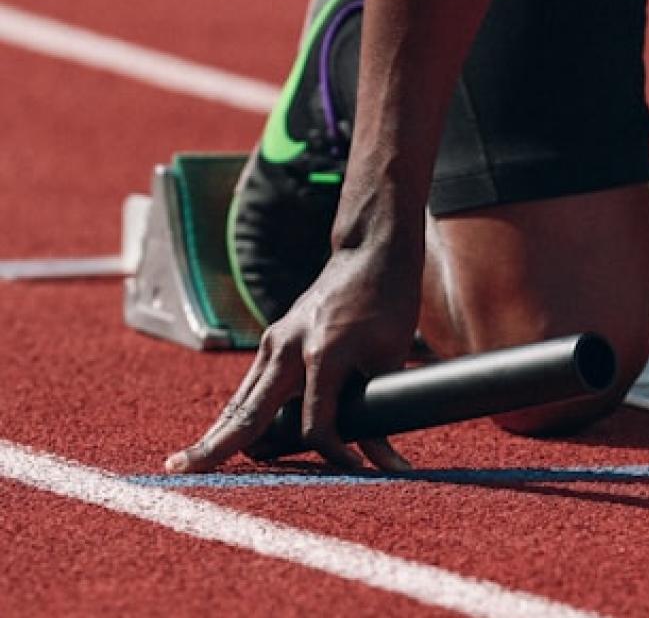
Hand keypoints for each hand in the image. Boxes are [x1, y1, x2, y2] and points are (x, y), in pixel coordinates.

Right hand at [164, 243, 421, 472]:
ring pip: (240, 401)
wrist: (370, 254)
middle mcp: (288, 348)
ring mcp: (275, 342)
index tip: (357, 471)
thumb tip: (387, 463)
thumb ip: (381, 412)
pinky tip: (220, 437)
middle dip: (217, 446)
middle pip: (248, 413)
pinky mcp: (273, 341)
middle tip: (180, 471)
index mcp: (323, 353)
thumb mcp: (391, 358)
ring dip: (219, 433)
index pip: (316, 425)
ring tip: (188, 464)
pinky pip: (249, 387)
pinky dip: (236, 415)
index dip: (336, 455)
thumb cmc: (388, 304)